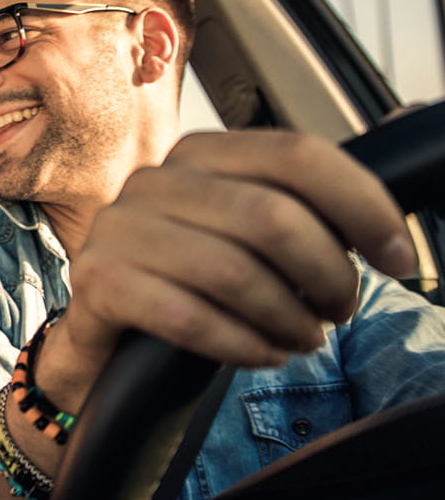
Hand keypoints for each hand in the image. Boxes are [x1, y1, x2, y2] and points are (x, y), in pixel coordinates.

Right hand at [53, 131, 416, 392]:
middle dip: (327, 275)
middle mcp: (152, 181)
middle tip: (339, 310)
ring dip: (287, 318)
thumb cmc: (193, 287)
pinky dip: (241, 344)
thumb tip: (402, 145)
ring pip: (233, 271)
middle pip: (270, 216)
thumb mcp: (247, 236)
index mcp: (198, 155)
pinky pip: (188, 317)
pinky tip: (262, 354)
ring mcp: (117, 229)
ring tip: (302, 338)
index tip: (396, 257)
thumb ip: (307, 202)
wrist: (108, 346)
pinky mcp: (97, 282)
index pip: (296, 154)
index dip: (363, 206)